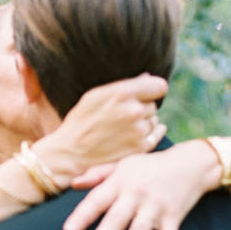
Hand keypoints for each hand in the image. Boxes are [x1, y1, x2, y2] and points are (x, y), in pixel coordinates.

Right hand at [33, 74, 167, 186]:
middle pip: (153, 104)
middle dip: (142, 106)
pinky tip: (139, 132)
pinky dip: (151, 132)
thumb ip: (123, 85)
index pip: (159, 86)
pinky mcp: (140, 147)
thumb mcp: (95, 95)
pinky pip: (155, 135)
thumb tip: (147, 77)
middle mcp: (134, 110)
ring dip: (143, 121)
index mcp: (122, 93)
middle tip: (124, 114)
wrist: (71, 152)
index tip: (147, 93)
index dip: (153, 89)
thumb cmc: (80, 120)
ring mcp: (138, 130)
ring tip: (122, 127)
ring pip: (153, 120)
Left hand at [63, 140, 219, 229]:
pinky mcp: (173, 216)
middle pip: (116, 220)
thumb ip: (98, 174)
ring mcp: (156, 206)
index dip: (82, 216)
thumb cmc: (150, 166)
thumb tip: (74, 184)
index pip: (97, 200)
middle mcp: (136, 194)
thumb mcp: (123, 164)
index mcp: (120, 182)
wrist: (191, 163)